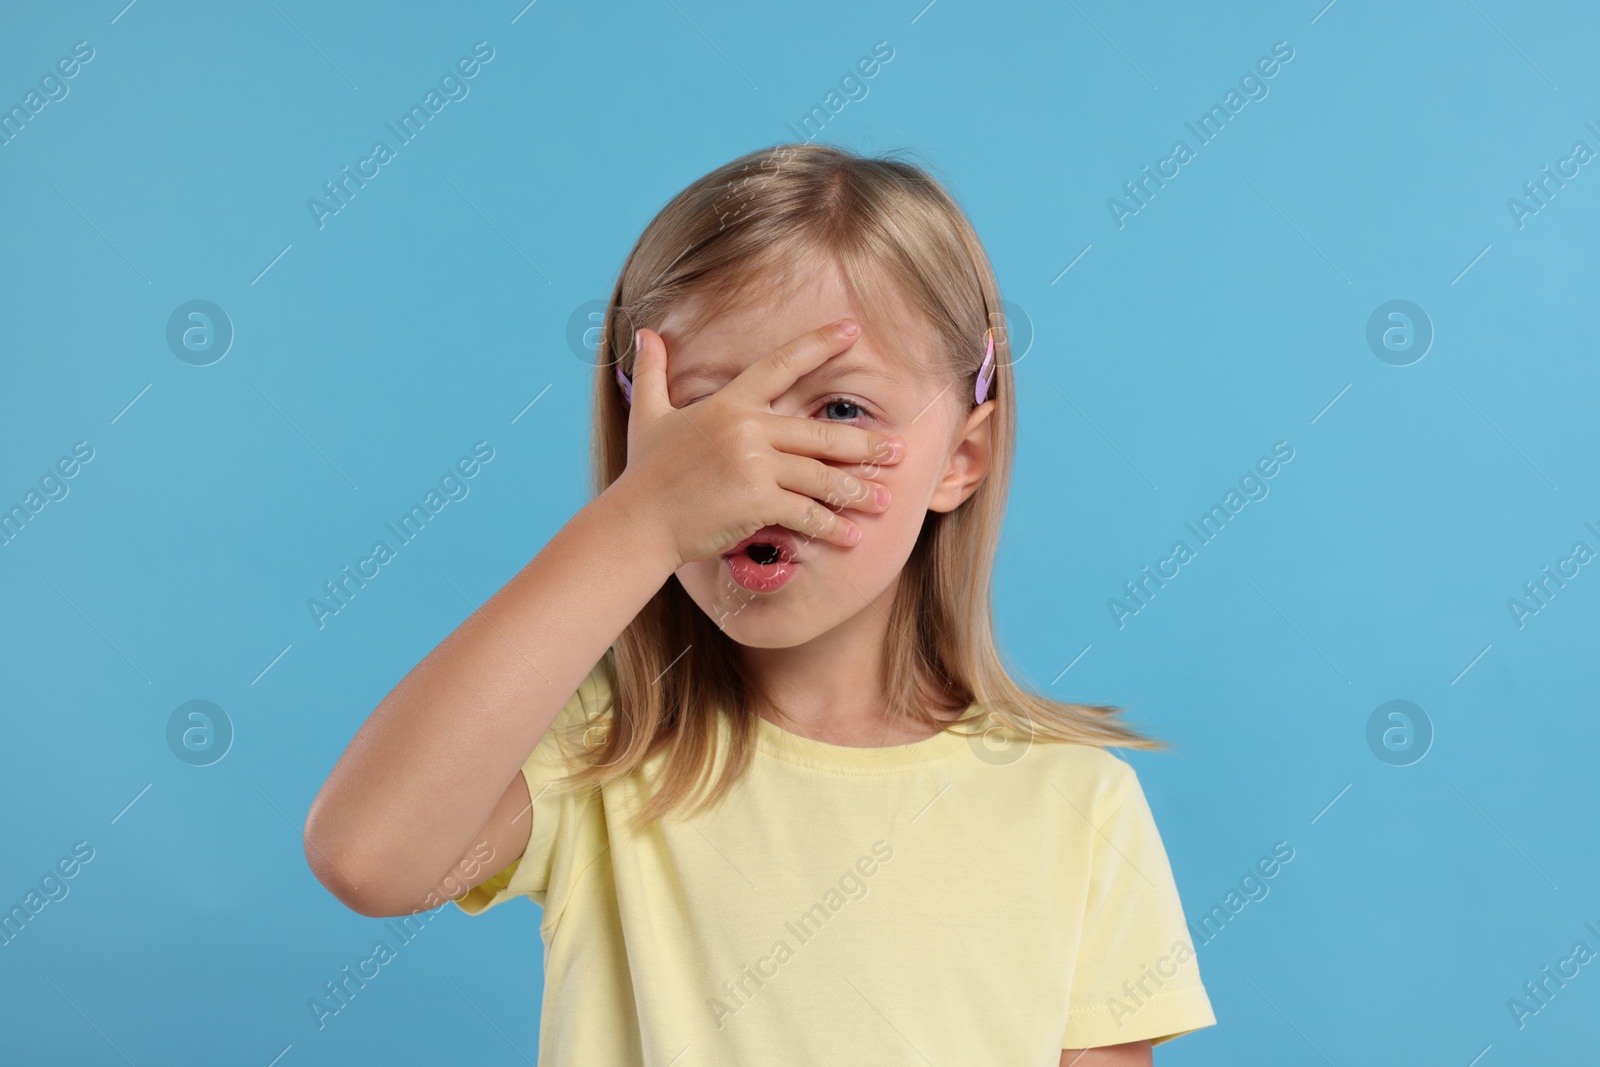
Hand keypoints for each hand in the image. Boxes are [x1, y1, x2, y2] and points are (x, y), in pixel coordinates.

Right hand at [611, 317, 903, 571]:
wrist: (637, 523)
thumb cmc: (645, 473)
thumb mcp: (647, 416)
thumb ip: (653, 373)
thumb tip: (645, 332)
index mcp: (728, 404)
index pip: (780, 365)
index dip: (818, 344)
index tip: (851, 330)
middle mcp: (746, 428)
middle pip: (820, 433)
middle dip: (863, 444)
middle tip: (897, 450)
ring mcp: (754, 464)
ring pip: (821, 475)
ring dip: (856, 490)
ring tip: (883, 500)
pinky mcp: (758, 500)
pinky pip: (807, 512)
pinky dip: (832, 527)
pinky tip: (851, 536)